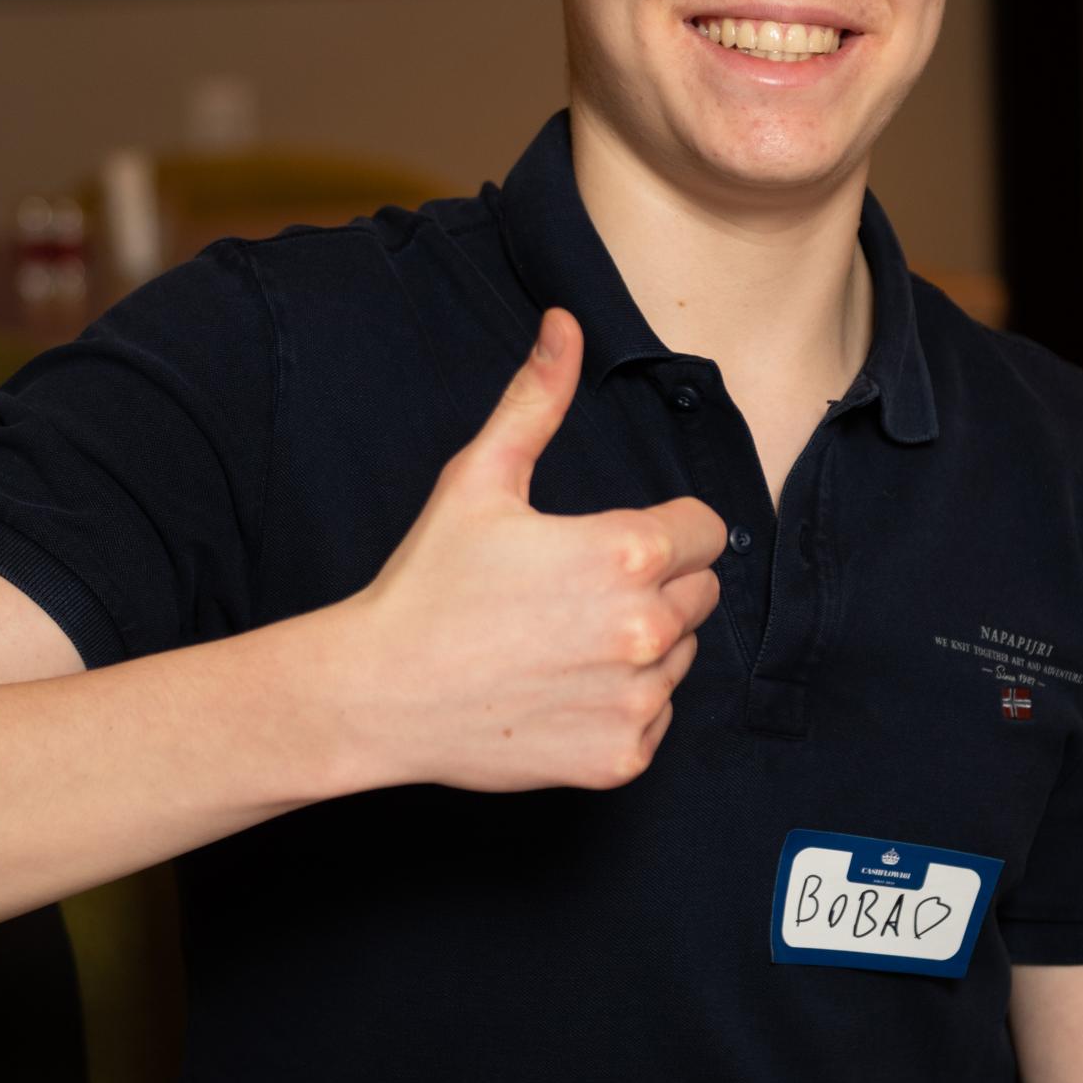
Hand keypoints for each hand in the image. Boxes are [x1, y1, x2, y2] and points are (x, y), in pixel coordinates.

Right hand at [344, 309, 724, 794]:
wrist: (377, 695)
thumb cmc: (427, 584)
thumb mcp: (478, 479)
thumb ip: (536, 400)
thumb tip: (565, 324)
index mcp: (627, 554)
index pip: (706, 531)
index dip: (660, 531)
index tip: (606, 544)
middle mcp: (646, 631)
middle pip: (701, 593)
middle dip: (655, 586)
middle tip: (574, 594)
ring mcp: (637, 702)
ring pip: (681, 658)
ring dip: (642, 648)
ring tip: (560, 643)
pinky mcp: (620, 759)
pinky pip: (655, 720)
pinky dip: (619, 708)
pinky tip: (557, 692)